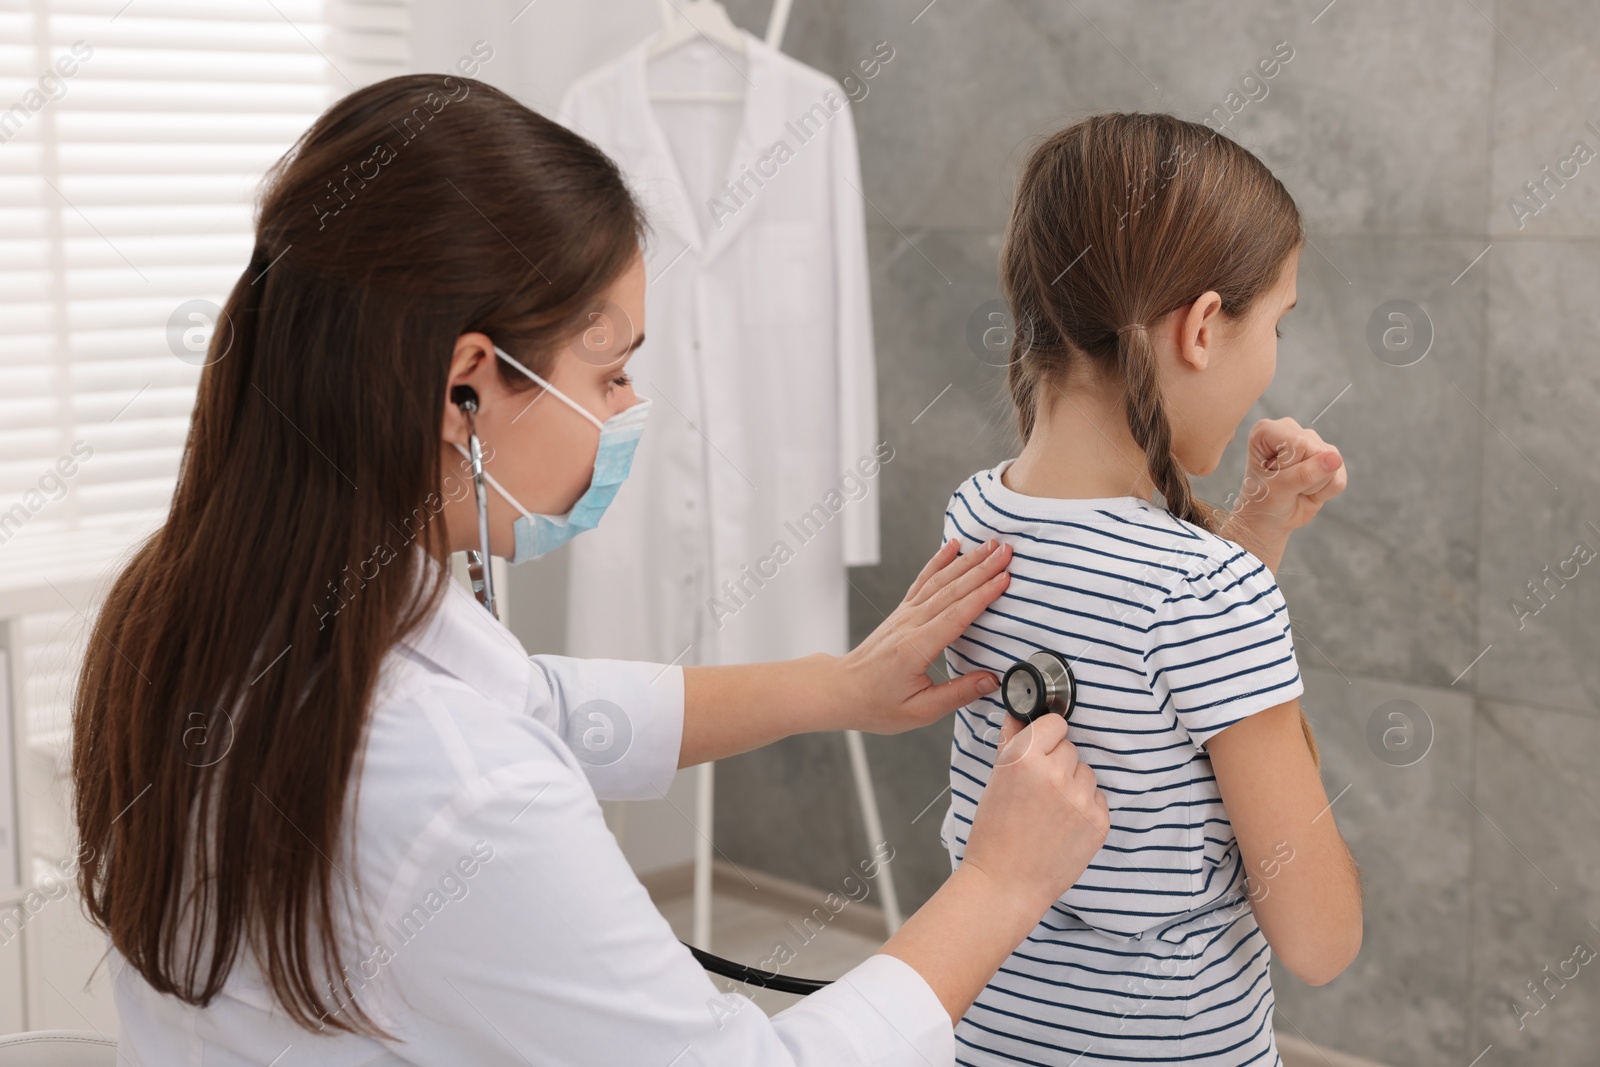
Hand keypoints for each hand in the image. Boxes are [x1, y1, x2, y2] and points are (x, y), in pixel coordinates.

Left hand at [834, 538, 1011, 733]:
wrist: (842, 690)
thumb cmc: (877, 704)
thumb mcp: (920, 711)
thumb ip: (958, 694)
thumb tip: (992, 680)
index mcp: (916, 648)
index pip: (955, 615)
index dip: (982, 595)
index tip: (1005, 578)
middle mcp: (910, 624)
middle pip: (952, 590)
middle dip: (982, 569)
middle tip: (1007, 552)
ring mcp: (904, 614)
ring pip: (939, 581)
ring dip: (967, 561)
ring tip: (990, 546)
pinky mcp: (902, 612)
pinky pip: (923, 580)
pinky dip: (939, 560)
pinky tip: (952, 546)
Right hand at [961, 713, 1109, 916]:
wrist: (1006, 883)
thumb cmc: (994, 834)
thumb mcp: (996, 781)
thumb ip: (1012, 743)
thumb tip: (1019, 715)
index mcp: (1024, 759)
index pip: (1054, 724)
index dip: (1046, 737)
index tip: (1040, 750)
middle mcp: (1055, 774)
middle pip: (1070, 749)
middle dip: (1057, 763)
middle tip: (1038, 790)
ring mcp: (1081, 799)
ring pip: (1086, 773)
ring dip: (1073, 785)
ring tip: (1051, 810)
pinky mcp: (1099, 822)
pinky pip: (1099, 799)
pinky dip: (1085, 808)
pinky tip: (1064, 825)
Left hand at [1220, 418, 1347, 565]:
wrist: (1269, 518)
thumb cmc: (1263, 500)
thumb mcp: (1278, 489)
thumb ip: (1305, 473)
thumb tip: (1336, 458)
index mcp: (1267, 430)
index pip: (1298, 443)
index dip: (1292, 467)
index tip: (1274, 477)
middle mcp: (1290, 429)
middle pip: (1318, 451)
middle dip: (1305, 477)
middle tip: (1285, 485)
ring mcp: (1311, 440)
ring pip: (1333, 462)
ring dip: (1315, 485)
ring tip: (1295, 488)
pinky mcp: (1328, 456)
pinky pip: (1340, 476)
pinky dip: (1325, 491)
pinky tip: (1307, 490)